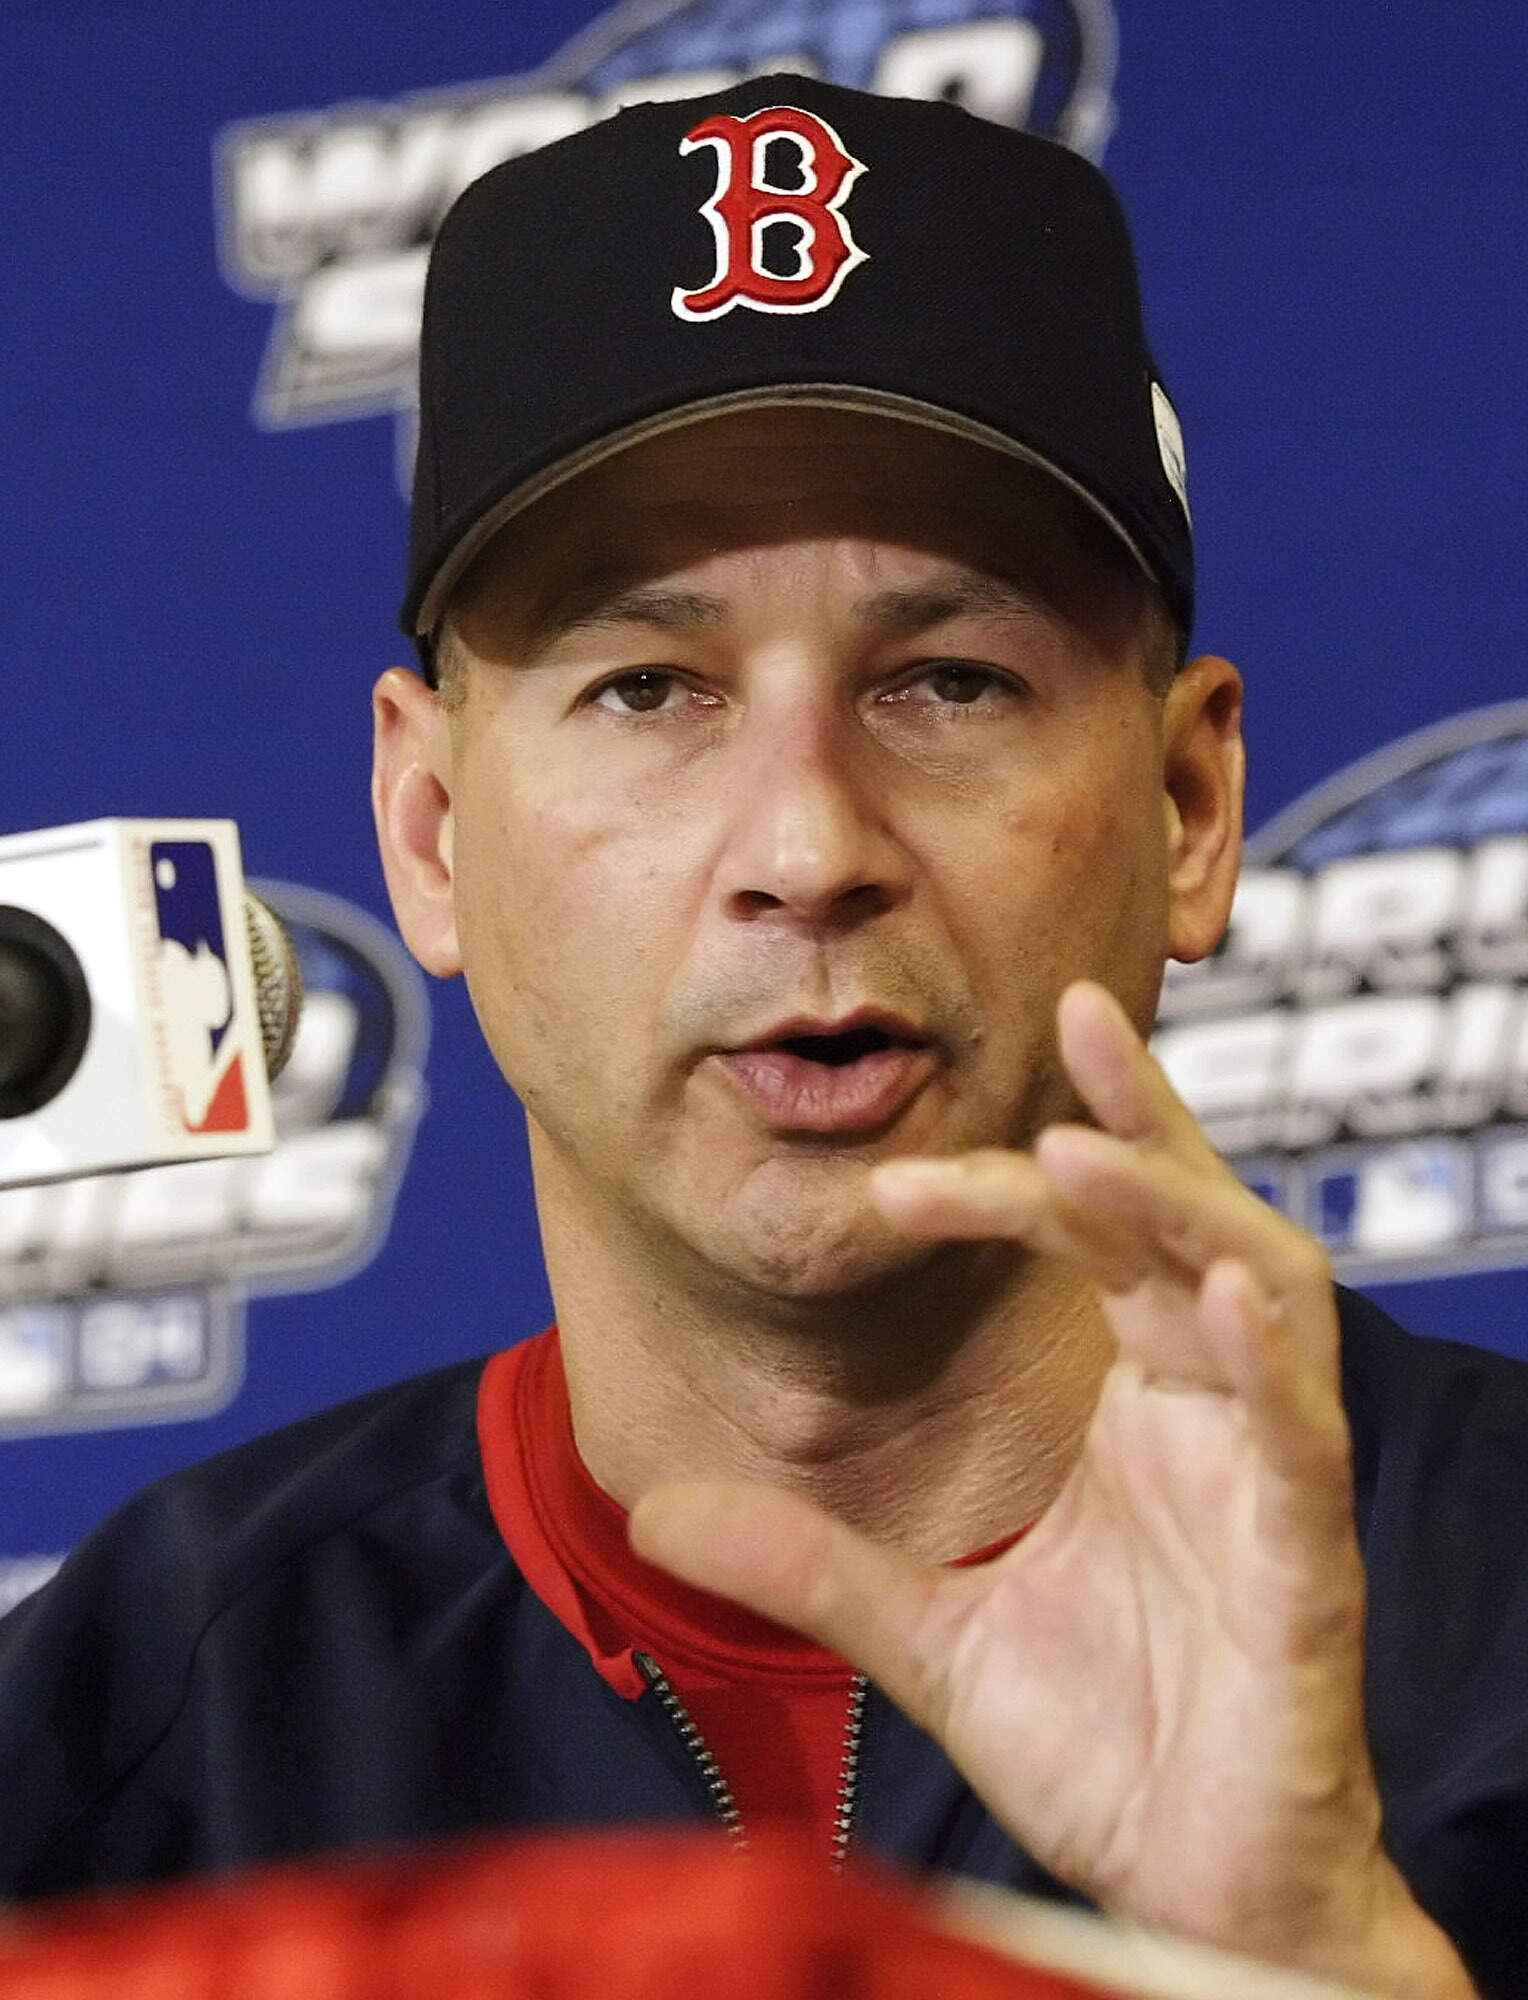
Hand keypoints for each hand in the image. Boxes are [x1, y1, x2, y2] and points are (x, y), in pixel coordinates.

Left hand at [630, 981, 1473, 1996]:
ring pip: (1265, 1292)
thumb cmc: (1097, 1742)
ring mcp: (1266, 1475)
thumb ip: (804, 1561)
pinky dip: (1270, 1361)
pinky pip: (1303, 1434)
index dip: (1010, 1188)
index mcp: (1135, 1406)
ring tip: (1088, 1151)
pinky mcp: (1306, 1559)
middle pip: (1194, 1223)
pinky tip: (1220, 1296)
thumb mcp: (923, 1632)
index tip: (894, 1184)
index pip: (1092, 1244)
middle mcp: (1210, 1411)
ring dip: (1186, 1211)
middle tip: (1077, 1015)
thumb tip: (649, 1507)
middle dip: (1140, 1119)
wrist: (1186, 1894)